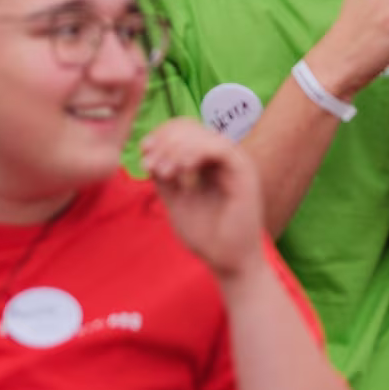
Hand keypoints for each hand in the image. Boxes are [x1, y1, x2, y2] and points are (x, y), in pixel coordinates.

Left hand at [141, 119, 265, 281]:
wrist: (229, 262)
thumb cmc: (208, 236)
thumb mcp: (176, 201)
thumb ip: (165, 177)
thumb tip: (149, 153)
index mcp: (210, 163)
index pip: (186, 131)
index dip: (162, 135)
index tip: (144, 152)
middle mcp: (226, 159)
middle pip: (193, 128)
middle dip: (165, 141)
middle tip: (150, 164)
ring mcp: (237, 164)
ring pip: (205, 135)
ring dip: (176, 148)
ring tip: (162, 171)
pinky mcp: (245, 173)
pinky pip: (219, 149)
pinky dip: (195, 154)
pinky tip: (180, 170)